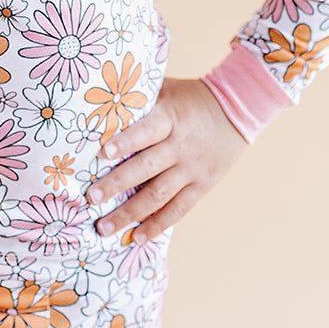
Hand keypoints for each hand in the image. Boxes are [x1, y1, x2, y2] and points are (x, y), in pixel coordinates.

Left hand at [85, 75, 249, 241]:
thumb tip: (102, 99)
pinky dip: (157, 225)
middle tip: (91, 197)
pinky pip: (178, 209)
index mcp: (170, 118)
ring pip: (158, 195)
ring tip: (104, 227)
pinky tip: (137, 237)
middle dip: (116, 184)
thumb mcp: (167, 89)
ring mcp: (191, 169)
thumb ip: (140, 96)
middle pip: (146, 168)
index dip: (126, 142)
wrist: (237, 110)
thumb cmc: (190, 98)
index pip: (146, 131)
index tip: (103, 153)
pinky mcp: (202, 186)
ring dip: (130, 213)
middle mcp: (180, 146)